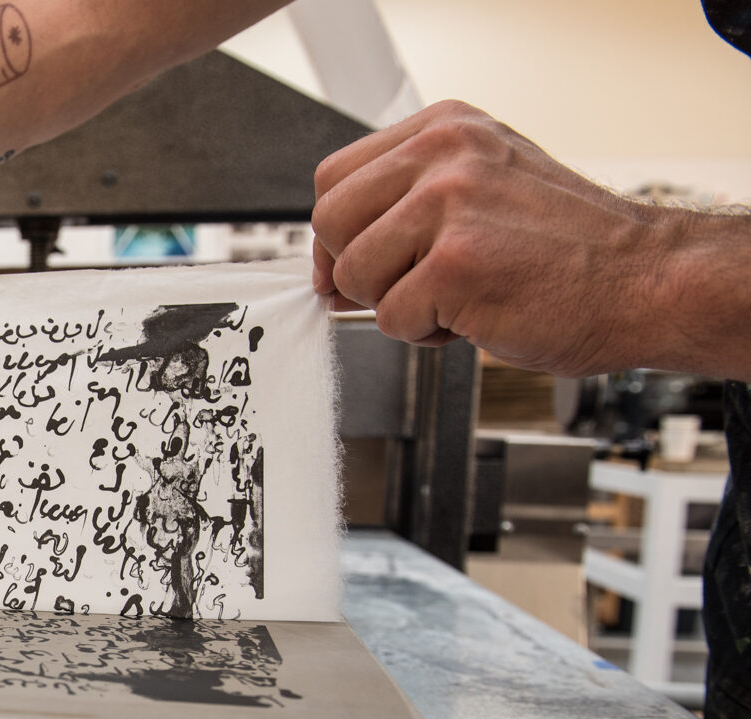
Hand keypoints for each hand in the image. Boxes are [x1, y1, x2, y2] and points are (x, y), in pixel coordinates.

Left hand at [311, 101, 672, 377]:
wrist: (648, 281)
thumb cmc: (571, 250)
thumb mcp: (483, 194)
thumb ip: (404, 211)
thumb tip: (325, 268)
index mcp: (446, 129)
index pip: (335, 177)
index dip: (338, 232)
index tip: (362, 259)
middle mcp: (444, 154)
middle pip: (328, 221)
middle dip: (358, 270)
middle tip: (413, 285)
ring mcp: (447, 205)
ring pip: (352, 274)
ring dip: (395, 304)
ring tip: (457, 296)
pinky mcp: (454, 263)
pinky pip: (390, 318)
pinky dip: (427, 333)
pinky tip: (477, 313)